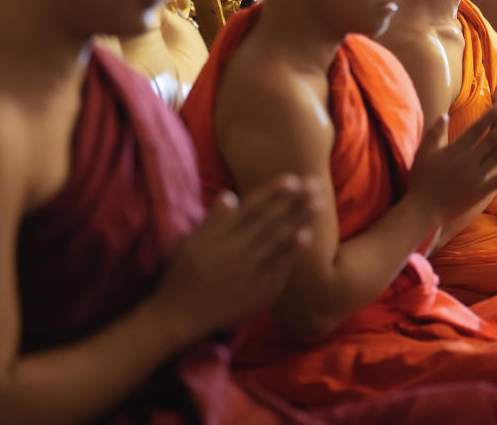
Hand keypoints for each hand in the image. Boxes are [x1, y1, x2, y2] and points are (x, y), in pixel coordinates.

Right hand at [150, 175, 318, 344]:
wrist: (178, 317)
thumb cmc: (182, 275)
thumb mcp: (190, 242)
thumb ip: (212, 219)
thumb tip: (230, 195)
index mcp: (220, 236)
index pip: (252, 209)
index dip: (273, 193)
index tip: (292, 179)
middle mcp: (237, 251)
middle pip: (271, 221)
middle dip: (294, 202)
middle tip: (315, 185)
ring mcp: (249, 272)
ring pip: (279, 241)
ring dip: (300, 220)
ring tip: (318, 205)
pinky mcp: (257, 292)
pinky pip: (278, 268)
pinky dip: (292, 251)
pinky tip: (306, 237)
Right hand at [408, 103, 496, 224]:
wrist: (424, 208)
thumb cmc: (421, 179)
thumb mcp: (424, 152)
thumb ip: (434, 133)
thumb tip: (443, 115)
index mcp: (456, 149)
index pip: (477, 128)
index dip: (491, 116)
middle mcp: (470, 160)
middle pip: (493, 139)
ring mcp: (477, 176)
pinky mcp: (481, 191)